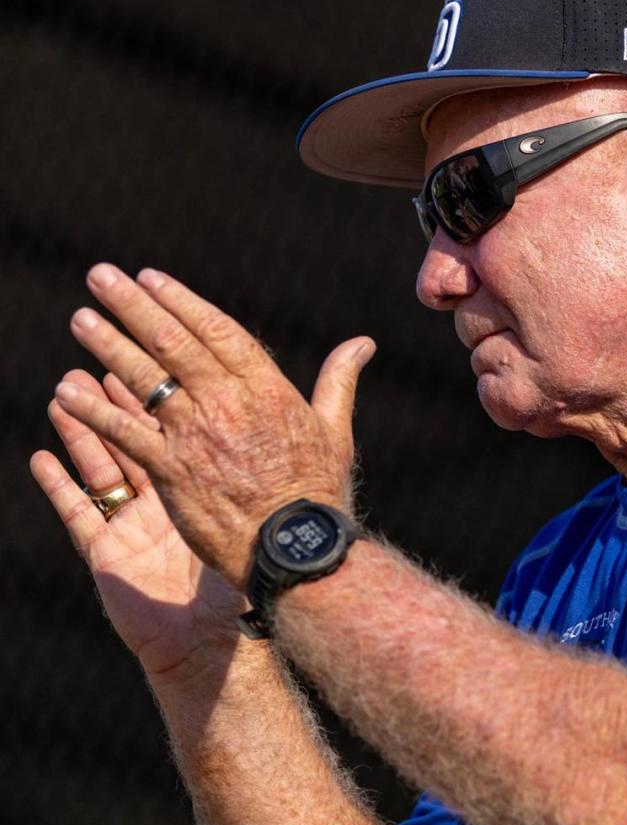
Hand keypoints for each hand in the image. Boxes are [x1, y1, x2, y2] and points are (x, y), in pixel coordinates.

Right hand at [31, 370, 244, 681]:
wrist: (219, 641)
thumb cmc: (246, 578)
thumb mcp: (262, 515)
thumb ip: (274, 464)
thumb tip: (298, 425)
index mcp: (200, 482)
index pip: (182, 424)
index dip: (171, 389)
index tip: (162, 347)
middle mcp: (163, 497)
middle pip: (138, 435)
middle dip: (121, 395)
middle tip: (104, 352)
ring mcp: (132, 524)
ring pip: (102, 464)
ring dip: (83, 427)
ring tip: (65, 389)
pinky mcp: (107, 554)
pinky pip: (78, 513)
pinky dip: (59, 485)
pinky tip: (41, 457)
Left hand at [49, 264, 374, 590]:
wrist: (296, 547)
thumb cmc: (319, 490)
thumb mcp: (335, 429)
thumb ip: (339, 380)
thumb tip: (363, 344)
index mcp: (266, 387)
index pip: (216, 330)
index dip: (180, 301)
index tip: (151, 278)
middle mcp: (227, 402)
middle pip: (172, 343)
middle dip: (133, 306)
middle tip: (101, 277)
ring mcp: (196, 434)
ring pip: (144, 378)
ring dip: (108, 344)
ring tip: (81, 319)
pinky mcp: (171, 469)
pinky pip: (124, 432)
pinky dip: (94, 410)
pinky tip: (66, 390)